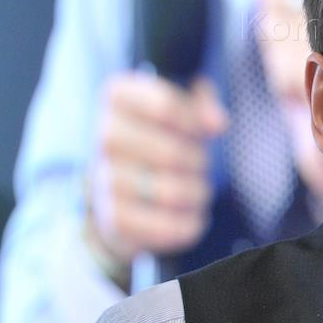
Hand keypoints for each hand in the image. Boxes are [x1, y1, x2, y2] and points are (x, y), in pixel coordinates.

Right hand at [87, 70, 228, 277]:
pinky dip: (188, 224)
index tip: (201, 130)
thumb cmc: (160, 135)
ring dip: (197, 193)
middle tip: (201, 163)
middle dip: (199, 161)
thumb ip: (203, 102)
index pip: (166, 106)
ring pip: (170, 192)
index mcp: (118, 96)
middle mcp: (104, 134)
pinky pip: (165, 226)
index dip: (195, 122)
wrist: (119, 186)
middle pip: (172, 153)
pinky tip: (192, 216)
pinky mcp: (114, 218)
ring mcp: (104, 178)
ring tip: (199, 189)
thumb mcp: (182, 104)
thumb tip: (218, 123)